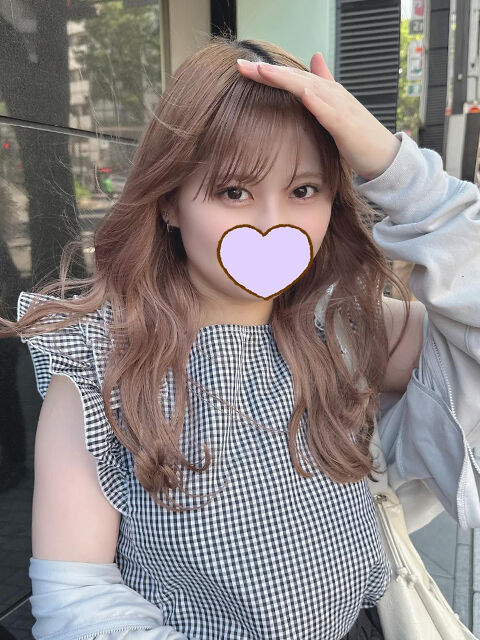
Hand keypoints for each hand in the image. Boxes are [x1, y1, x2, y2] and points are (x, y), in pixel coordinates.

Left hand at [236, 52, 400, 181]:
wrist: (384, 158)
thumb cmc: (358, 138)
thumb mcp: (335, 111)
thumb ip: (324, 85)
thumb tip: (315, 59)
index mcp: (325, 92)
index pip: (292, 77)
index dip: (268, 72)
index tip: (243, 67)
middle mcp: (332, 94)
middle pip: (295, 77)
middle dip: (268, 71)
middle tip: (242, 64)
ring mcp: (340, 108)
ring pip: (309, 88)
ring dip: (286, 79)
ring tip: (263, 71)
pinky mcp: (347, 126)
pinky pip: (330, 112)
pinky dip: (316, 101)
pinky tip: (302, 93)